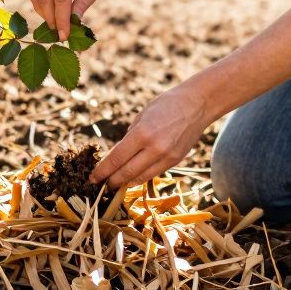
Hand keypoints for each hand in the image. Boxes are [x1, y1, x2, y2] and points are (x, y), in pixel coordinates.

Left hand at [90, 84, 211, 188]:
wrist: (197, 104)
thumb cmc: (166, 104)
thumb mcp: (142, 115)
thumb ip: (130, 136)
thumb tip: (118, 155)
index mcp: (143, 133)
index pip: (117, 158)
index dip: (103, 171)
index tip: (93, 178)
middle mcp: (155, 148)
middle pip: (127, 173)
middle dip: (111, 181)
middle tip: (101, 185)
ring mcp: (167, 157)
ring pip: (140, 177)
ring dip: (125, 182)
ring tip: (115, 184)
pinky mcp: (175, 161)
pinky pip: (153, 173)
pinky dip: (141, 177)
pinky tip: (132, 177)